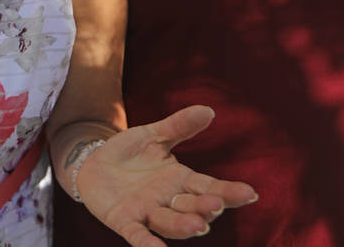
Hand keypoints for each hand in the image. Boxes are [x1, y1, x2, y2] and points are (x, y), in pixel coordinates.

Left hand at [79, 105, 256, 246]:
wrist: (93, 163)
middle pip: (193, 207)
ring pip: (170, 222)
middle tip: (216, 205)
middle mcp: (168, 200)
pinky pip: (138, 235)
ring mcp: (147, 212)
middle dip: (205, 208)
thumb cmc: (129, 152)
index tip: (250, 193)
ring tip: (199, 225)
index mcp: (180, 180)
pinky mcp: (124, 220)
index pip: (209, 187)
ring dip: (184, 225)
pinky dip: (148, 244)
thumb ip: (179, 126)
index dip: (229, 192)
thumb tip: (208, 110)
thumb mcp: (153, 135)